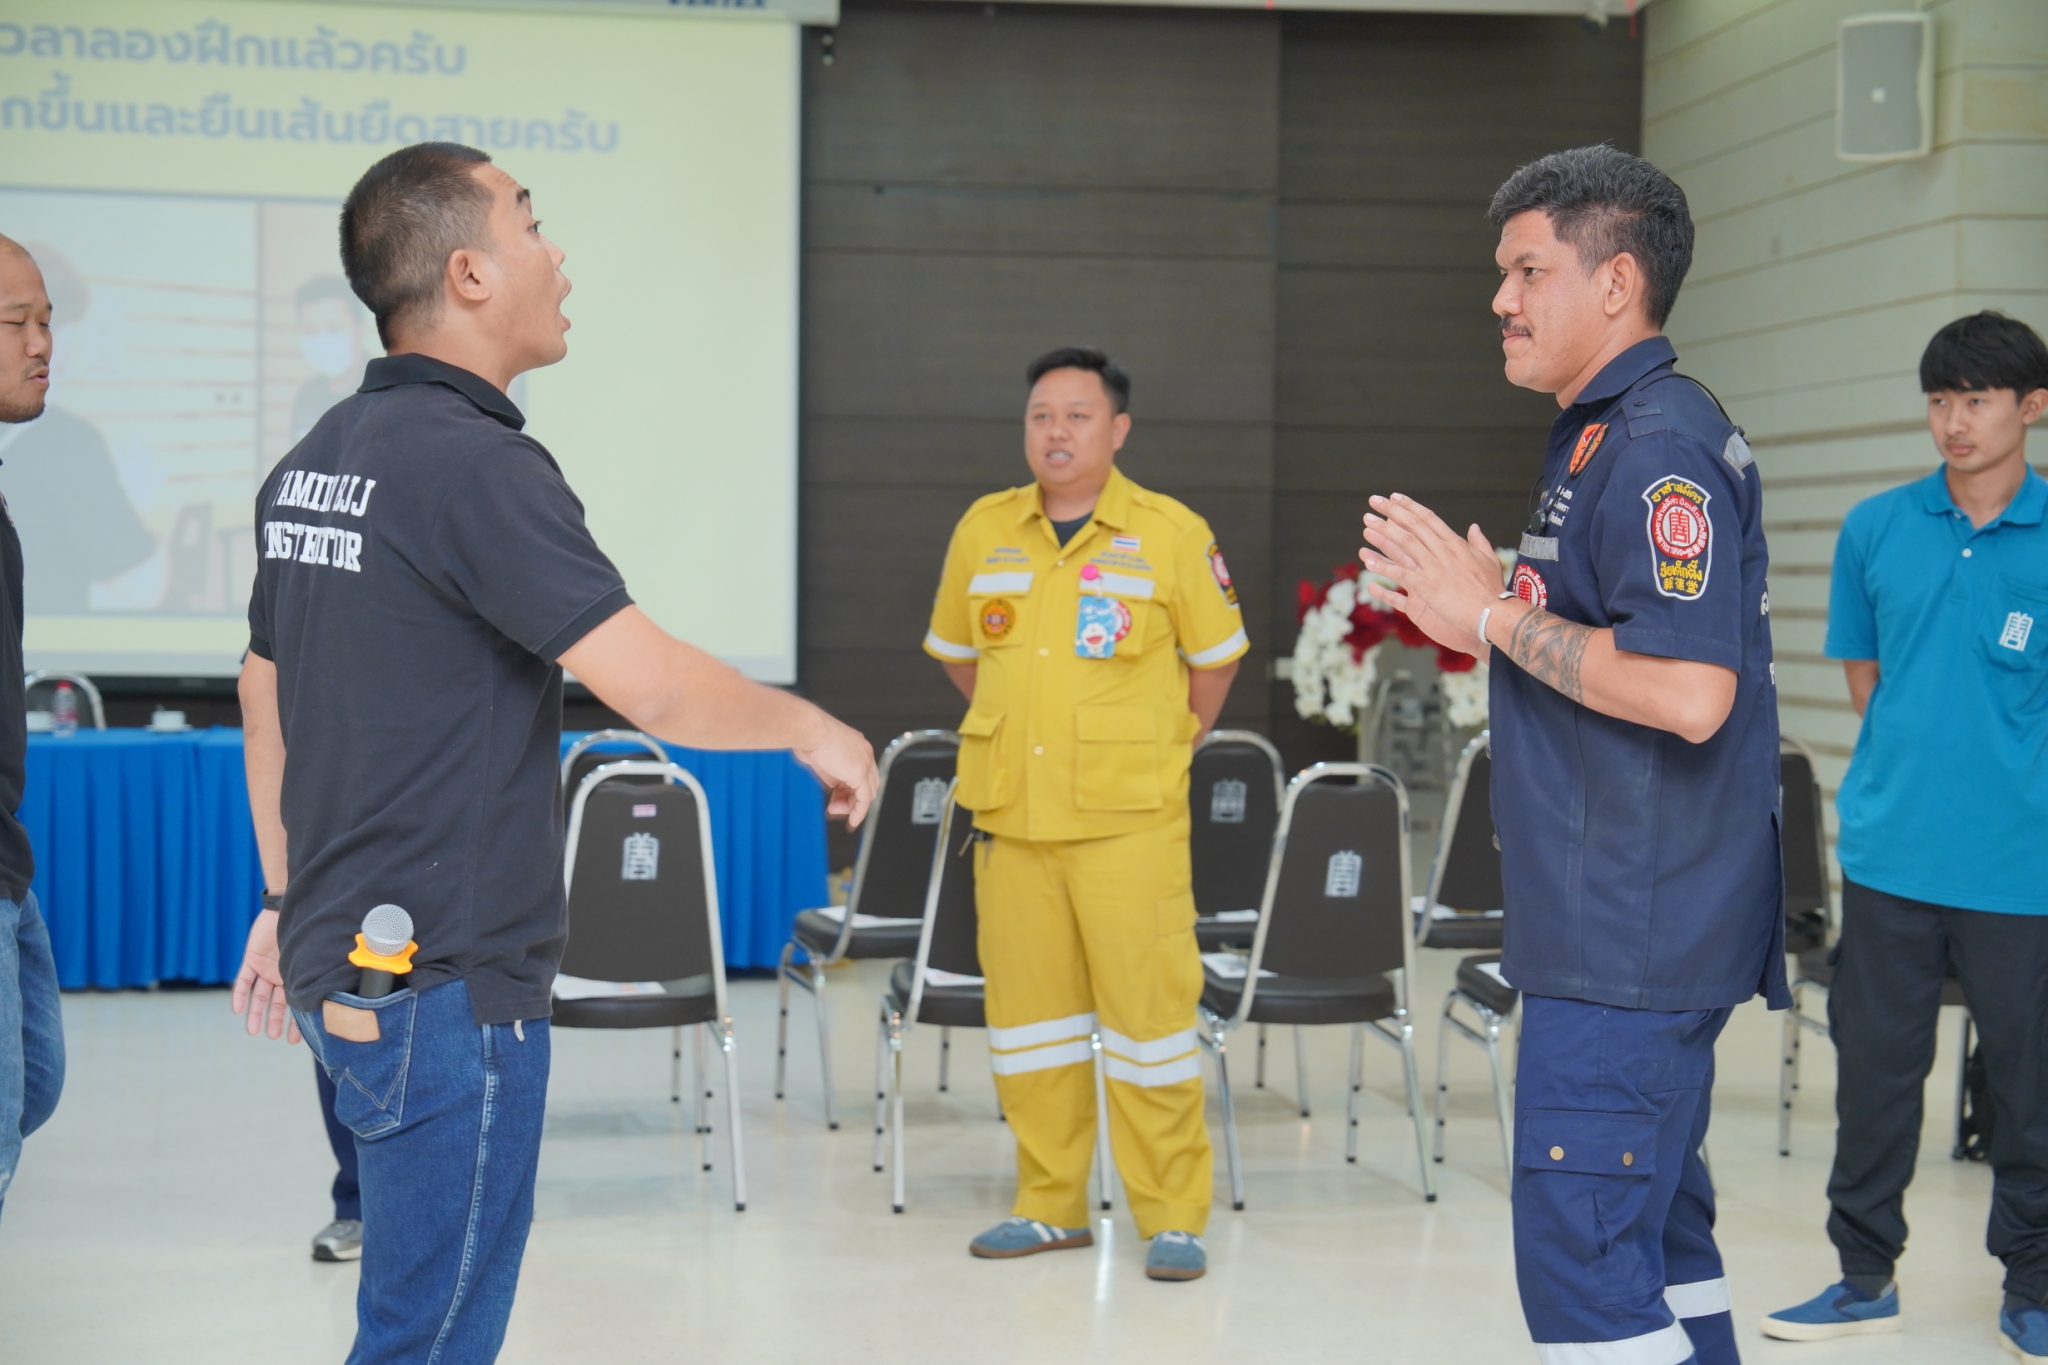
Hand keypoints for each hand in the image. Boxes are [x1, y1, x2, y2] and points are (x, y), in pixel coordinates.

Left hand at [232, 908, 300, 1043]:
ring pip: (259, 996)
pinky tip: (238, 1010)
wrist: (288, 908)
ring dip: (256, 1013)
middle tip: (274, 1037)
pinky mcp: (251, 959)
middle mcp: (281, 974)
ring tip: (255, 1031)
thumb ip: (313, 976)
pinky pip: (243, 981)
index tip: (295, 1039)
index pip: (295, 1002)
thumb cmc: (306, 931)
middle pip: (276, 1002)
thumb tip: (330, 999)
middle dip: (275, 1020)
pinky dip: (239, 995)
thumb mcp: (310, 958)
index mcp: (297, 974)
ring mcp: (265, 968)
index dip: (295, 1021)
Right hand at [793, 709, 878, 827]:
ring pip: (868, 792)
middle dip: (852, 798)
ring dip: (852, 806)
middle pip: (868, 783)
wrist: (809, 729)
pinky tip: (852, 819)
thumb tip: (834, 787)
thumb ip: (832, 774)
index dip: (850, 788)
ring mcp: (865, 762)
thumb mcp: (822, 759)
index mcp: (857, 746)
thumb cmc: (809, 737)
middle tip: (836, 806)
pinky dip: (859, 811)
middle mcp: (865, 752)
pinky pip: (865, 798)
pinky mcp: (860, 772)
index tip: (839, 798)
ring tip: (835, 810)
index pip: (862, 773)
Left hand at [1360, 495, 1504, 653]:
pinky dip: (1384, 566)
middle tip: (1374, 501)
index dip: (1410, 506)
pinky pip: (1400, 574)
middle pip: (1413, 525)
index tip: (1395, 497)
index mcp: (1455, 544)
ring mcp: (1434, 568)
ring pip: (1404, 544)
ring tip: (1367, 523)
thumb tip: (1474, 527)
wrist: (1492, 611)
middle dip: (1391, 511)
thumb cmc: (1491, 589)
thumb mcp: (1489, 559)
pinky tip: (1368, 560)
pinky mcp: (1427, 587)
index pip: (1428, 518)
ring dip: (1383, 532)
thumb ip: (1479, 541)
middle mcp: (1443, 551)